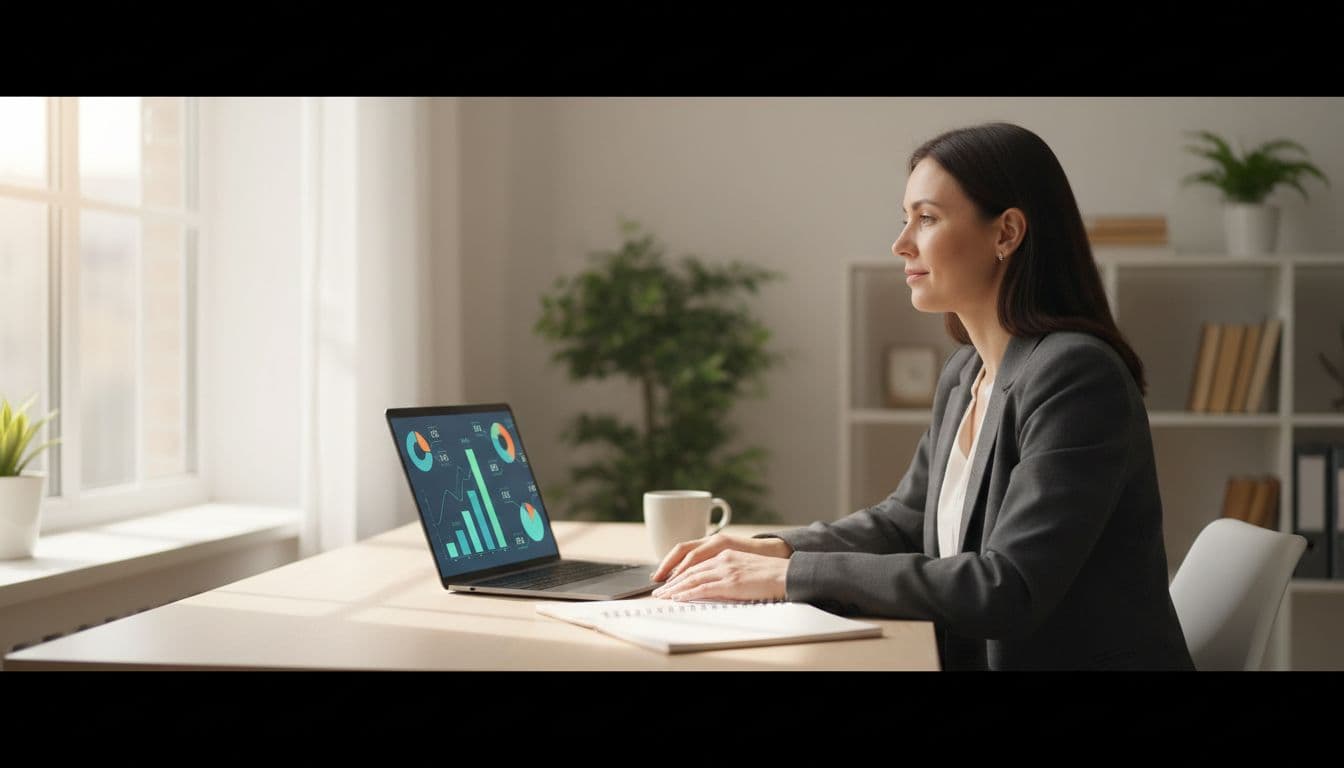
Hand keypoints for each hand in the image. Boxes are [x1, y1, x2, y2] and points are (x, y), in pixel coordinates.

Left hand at [651, 533, 791, 581]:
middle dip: (670, 577)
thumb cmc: (768, 571)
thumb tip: (713, 580)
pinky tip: (678, 598)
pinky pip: (702, 587)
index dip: (676, 567)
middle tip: (657, 588)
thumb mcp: (742, 564)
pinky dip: (687, 593)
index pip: (692, 557)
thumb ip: (726, 568)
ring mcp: (725, 568)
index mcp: (722, 549)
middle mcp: (721, 556)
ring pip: (691, 576)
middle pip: (687, 565)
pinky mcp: (730, 581)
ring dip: (674, 587)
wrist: (786, 571)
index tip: (665, 577)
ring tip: (662, 595)